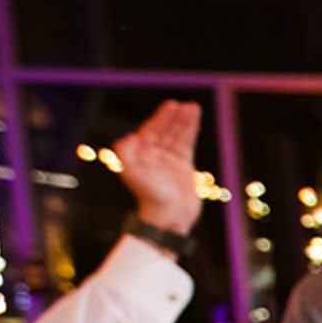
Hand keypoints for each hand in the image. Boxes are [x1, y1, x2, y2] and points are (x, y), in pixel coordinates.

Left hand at [114, 101, 206, 236]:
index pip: (151, 130)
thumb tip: (130, 136)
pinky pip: (187, 144)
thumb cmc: (149, 197)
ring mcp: (168, 160)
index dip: (161, 117)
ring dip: (185, 121)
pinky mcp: (182, 166)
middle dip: (175, 117)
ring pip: (177, 135)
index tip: (172, 105)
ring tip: (194, 108)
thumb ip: (126, 154)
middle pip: (165, 130)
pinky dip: (191, 131)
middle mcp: (153, 155)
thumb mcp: (132, 174)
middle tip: (185, 105)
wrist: (168, 217)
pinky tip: (195, 120)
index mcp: (140, 155)